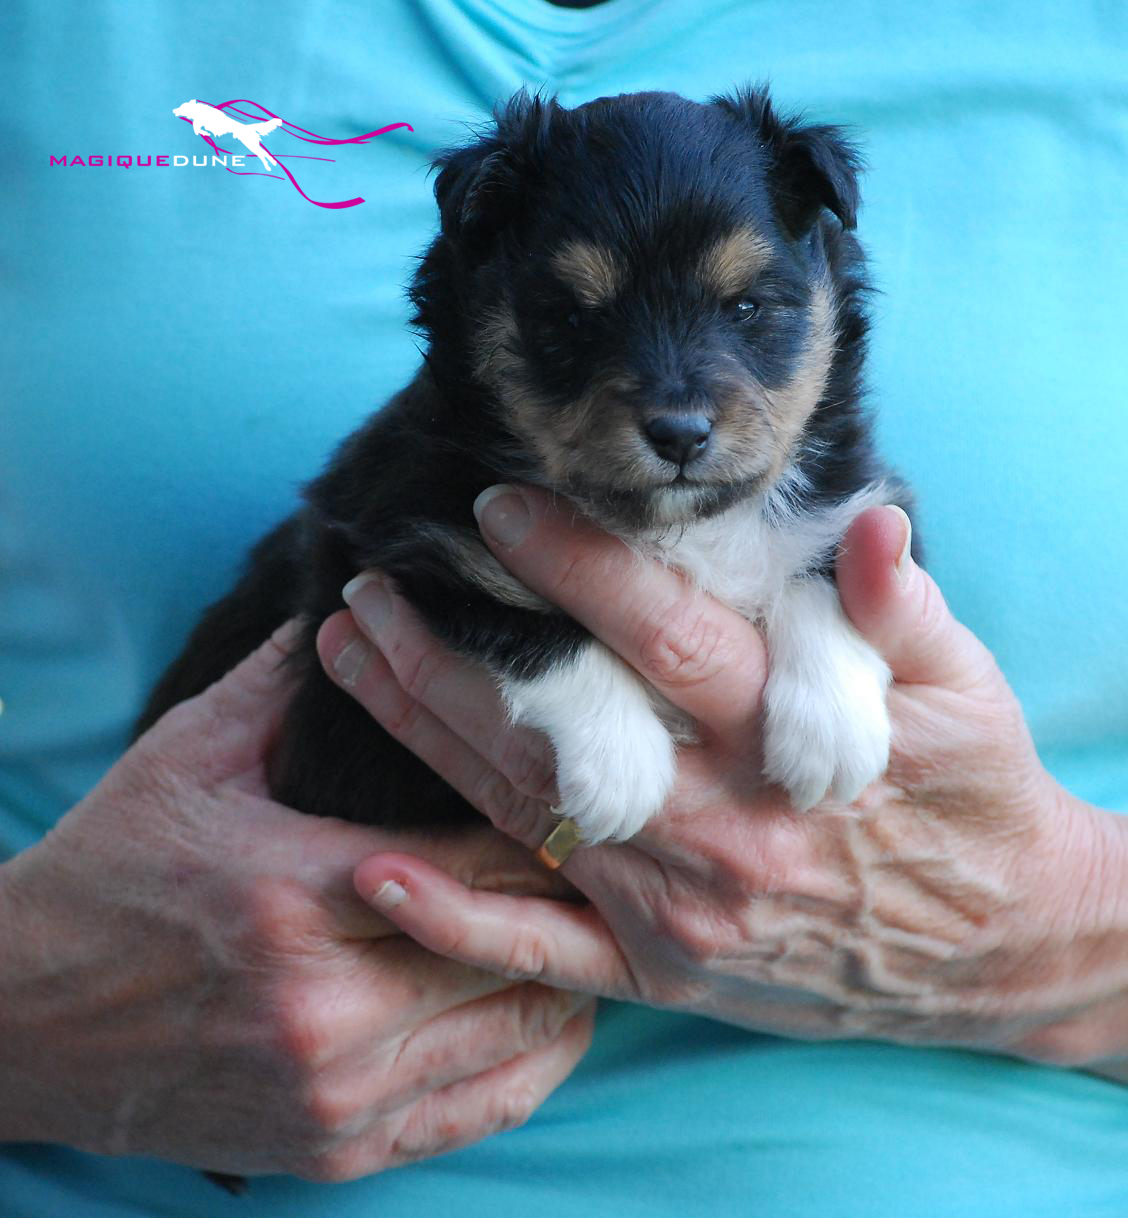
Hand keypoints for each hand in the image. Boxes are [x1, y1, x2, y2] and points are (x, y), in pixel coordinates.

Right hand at [0, 624, 592, 1181]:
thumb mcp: (186, 756)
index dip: (546, 823)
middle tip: (616, 855)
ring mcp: (334, 1091)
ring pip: (516, 1033)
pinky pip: (481, 1113)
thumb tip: (357, 609)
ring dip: (565, 976)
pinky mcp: (334, 1150)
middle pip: (509, 943)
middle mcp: (322, 1004)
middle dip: (568, 896)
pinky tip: (551, 1012)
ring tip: (591, 923)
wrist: (21, 1018)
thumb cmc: (110, 869)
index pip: (475, 854)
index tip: (588, 795)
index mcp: (292, 889)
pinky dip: (535, 1060)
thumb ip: (283, 683)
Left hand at [318, 488, 1127, 1068]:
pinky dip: (456, 919)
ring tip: (349, 657)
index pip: (666, 640)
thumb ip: (902, 610)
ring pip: (527, 813)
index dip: (580, 569)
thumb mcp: (964, 692)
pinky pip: (546, 950)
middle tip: (370, 583)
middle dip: (450, 650)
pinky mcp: (662, 972)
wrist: (993, 948)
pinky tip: (374, 869)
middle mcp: (721, 830)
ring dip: (426, 733)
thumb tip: (867, 525)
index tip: (498, 506)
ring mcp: (681, 911)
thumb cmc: (972, 800)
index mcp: (790, 743)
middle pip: (558, 727)